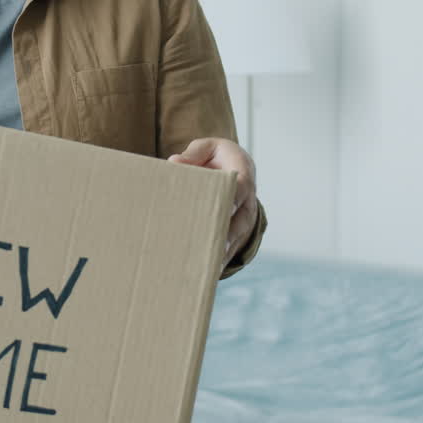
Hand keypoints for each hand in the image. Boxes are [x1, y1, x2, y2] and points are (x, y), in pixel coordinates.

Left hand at [168, 138, 257, 267]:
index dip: (227, 204)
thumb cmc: (219, 157)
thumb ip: (194, 153)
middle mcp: (248, 204)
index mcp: (243, 178)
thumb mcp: (209, 147)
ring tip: (200, 271)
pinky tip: (202, 275)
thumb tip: (174, 163)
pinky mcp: (237, 235)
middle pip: (236, 225)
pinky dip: (217, 262)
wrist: (238, 167)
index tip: (215, 216)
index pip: (238, 192)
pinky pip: (229, 251)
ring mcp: (244, 222)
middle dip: (221, 239)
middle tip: (203, 253)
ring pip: (233, 243)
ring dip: (218, 256)